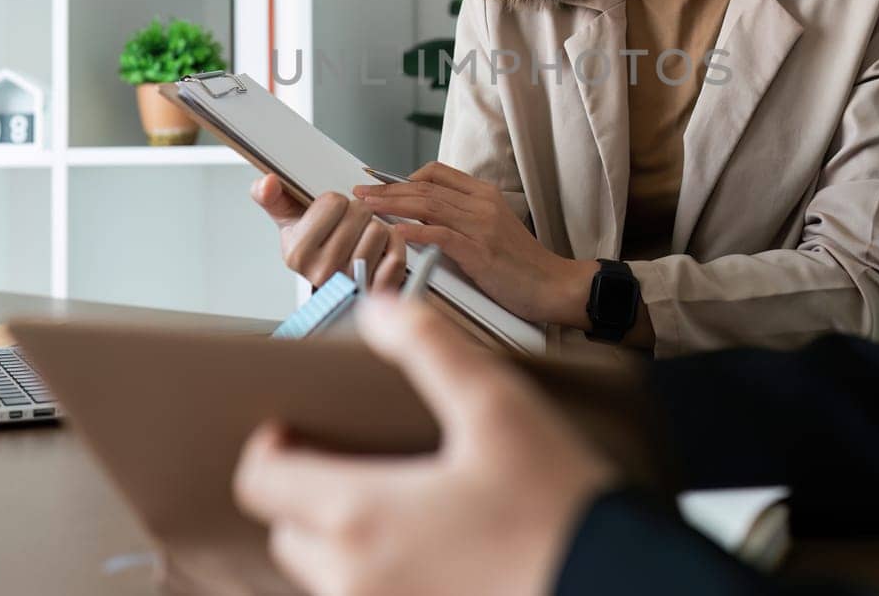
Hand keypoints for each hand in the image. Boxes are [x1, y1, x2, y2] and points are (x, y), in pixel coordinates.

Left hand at [234, 298, 615, 595]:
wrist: (616, 588)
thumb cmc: (558, 508)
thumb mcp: (497, 407)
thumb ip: (431, 348)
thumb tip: (379, 311)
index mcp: (361, 515)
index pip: (262, 480)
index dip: (270, 446)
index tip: (298, 427)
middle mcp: (356, 578)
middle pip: (286, 532)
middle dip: (303, 493)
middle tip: (347, 459)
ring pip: (324, 574)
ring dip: (337, 537)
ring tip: (389, 502)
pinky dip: (374, 574)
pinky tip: (424, 548)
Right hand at [249, 174, 407, 290]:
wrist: (332, 281)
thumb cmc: (313, 248)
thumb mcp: (287, 221)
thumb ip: (272, 196)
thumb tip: (267, 183)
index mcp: (298, 253)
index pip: (333, 202)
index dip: (335, 202)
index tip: (329, 215)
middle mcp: (323, 272)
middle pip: (359, 213)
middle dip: (356, 212)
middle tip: (348, 225)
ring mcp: (351, 283)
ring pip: (379, 231)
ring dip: (375, 227)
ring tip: (361, 237)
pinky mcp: (378, 290)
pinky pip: (395, 255)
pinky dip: (393, 244)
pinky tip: (380, 246)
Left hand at [352, 162, 595, 324]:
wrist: (553, 285)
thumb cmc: (522, 264)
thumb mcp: (492, 229)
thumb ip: (462, 218)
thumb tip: (423, 217)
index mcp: (485, 195)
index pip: (437, 173)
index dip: (403, 176)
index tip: (380, 184)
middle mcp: (482, 205)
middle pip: (425, 187)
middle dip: (387, 189)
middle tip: (361, 191)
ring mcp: (481, 227)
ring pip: (428, 206)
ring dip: (392, 205)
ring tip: (368, 205)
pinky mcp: (480, 252)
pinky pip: (441, 235)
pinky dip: (415, 231)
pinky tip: (396, 231)